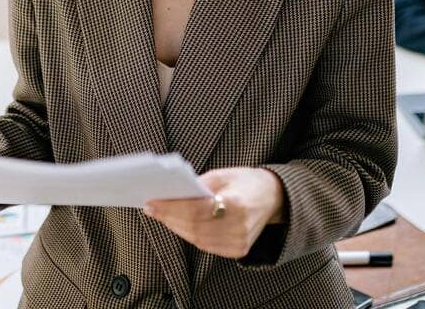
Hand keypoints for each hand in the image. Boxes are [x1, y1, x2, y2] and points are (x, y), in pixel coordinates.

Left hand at [144, 167, 283, 258]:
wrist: (273, 197)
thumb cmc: (246, 181)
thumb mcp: (223, 174)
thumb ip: (198, 185)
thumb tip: (170, 195)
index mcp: (237, 204)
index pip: (195, 211)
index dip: (171, 208)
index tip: (151, 203)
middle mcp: (239, 227)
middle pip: (194, 228)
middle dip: (169, 218)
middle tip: (151, 208)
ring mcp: (239, 242)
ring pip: (197, 240)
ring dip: (176, 227)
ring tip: (161, 215)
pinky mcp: (238, 250)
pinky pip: (206, 245)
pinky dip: (189, 235)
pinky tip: (177, 224)